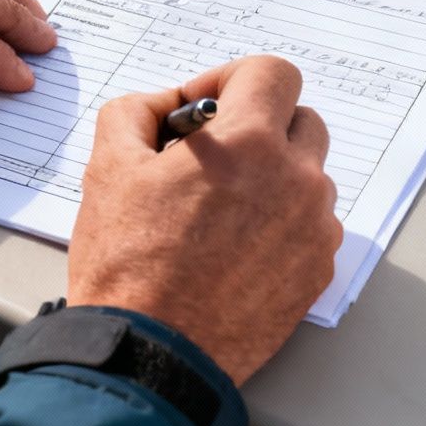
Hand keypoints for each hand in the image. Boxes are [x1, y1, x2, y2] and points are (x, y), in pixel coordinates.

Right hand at [67, 56, 342, 383]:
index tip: (204, 107)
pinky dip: (283, 224)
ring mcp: (314, 227)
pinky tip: (237, 248)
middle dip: (259, 126)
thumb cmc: (128, 266)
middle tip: (212, 157)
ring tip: (220, 211)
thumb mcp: (107, 167)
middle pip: (300, 120)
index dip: (233, 78)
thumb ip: (136, 112)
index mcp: (250, 142)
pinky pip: (313, 225)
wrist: (150, 354)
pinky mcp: (318, 270)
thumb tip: (165, 103)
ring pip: (309, 176)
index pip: (273, 71)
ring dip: (273, 177)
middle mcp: (297, 179)